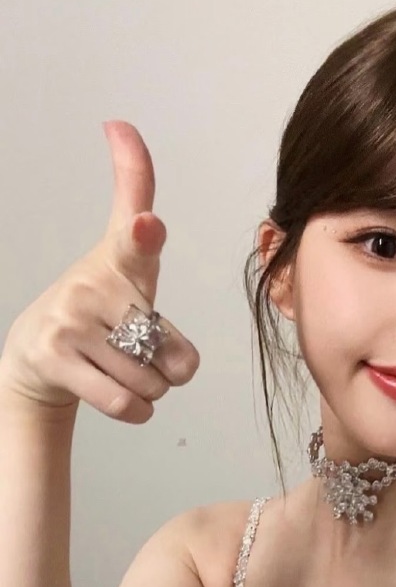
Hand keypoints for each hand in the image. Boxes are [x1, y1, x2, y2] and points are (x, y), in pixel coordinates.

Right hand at [0, 121, 199, 423]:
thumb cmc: (102, 311)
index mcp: (120, 258)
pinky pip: (122, 401)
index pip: (135, 239)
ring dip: (151, 390)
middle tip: (140, 354)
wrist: (37, 355)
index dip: (144, 232)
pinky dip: (137, 410)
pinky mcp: (54, 359)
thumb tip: (145, 176)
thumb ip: (149, 235)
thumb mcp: (132, 268)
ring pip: (149, 381)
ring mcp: (69, 321)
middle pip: (168, 349)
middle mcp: (91, 285)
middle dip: (168, 367)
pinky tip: (122, 396)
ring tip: (125, 372)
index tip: (147, 223)